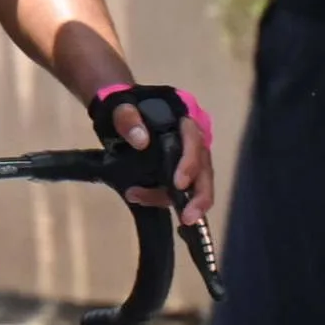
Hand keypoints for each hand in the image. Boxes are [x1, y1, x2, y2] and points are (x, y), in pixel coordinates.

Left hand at [91, 80, 215, 225]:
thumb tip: (140, 140)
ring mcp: (186, 159)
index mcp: (185, 123)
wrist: (119, 112)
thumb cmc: (125, 106)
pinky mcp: (176, 171)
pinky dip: (163, 198)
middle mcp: (192, 143)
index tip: (178, 183)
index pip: (195, 143)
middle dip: (199, 196)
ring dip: (175, 200)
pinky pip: (178, 189)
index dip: (190, 164)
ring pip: (194, 185)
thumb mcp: (121, 106)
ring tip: (138, 198)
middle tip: (188, 218)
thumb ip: (128, 118)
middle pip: (205, 170)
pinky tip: (141, 198)